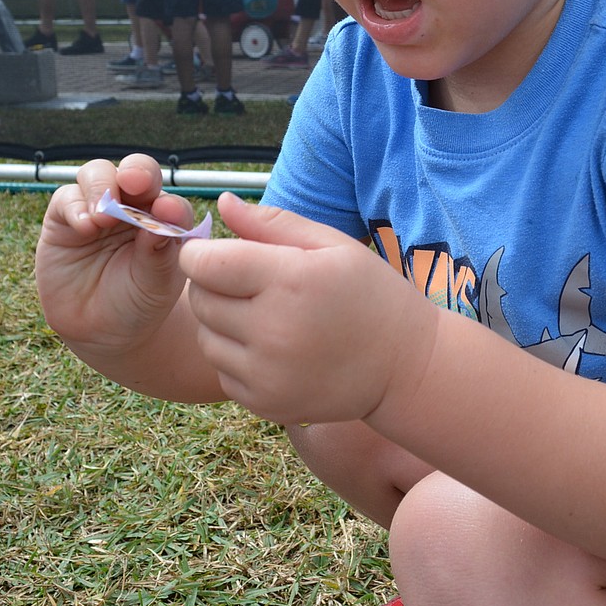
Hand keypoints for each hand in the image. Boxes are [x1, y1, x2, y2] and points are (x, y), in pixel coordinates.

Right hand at [35, 154, 192, 362]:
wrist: (100, 330)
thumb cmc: (138, 301)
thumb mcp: (156, 284)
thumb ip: (160, 252)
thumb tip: (163, 214)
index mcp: (163, 220)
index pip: (170, 200)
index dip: (170, 204)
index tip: (169, 212)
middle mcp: (132, 206)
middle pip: (136, 171)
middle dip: (137, 172)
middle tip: (134, 183)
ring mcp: (97, 209)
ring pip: (98, 173)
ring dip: (102, 187)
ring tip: (105, 215)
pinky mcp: (63, 219)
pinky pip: (67, 199)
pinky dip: (76, 207)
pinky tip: (85, 226)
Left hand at [179, 195, 438, 424]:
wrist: (405, 366)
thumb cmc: (370, 295)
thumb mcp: (332, 246)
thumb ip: (273, 223)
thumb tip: (223, 202)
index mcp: (292, 281)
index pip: (206, 264)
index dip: (200, 253)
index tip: (214, 253)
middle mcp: (274, 331)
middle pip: (200, 300)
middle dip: (211, 285)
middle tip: (244, 282)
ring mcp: (268, 374)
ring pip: (206, 338)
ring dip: (220, 322)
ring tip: (260, 314)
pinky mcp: (265, 403)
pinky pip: (222, 371)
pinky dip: (235, 357)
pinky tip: (271, 347)